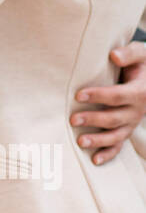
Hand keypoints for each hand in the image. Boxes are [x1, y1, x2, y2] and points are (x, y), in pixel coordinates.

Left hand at [71, 41, 145, 164]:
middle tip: (73, 119)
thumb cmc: (141, 63)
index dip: (98, 96)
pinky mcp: (128, 128)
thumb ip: (129, 53)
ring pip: (116, 135)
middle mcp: (138, 110)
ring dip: (98, 140)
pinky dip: (108, 154)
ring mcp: (132, 122)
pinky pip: (120, 144)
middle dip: (93, 120)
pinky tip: (95, 160)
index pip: (117, 96)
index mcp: (140, 92)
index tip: (78, 95)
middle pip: (114, 118)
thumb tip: (114, 55)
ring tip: (80, 141)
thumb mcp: (140, 53)